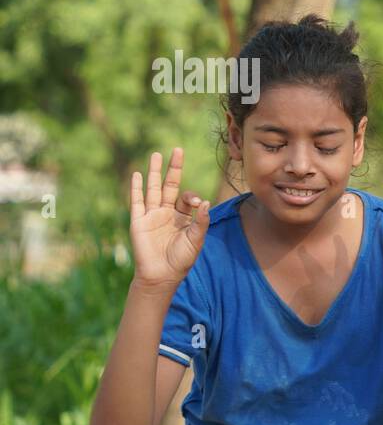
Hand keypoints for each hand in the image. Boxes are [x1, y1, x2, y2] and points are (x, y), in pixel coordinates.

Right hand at [129, 148, 209, 287]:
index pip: (186, 198)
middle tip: (177, 150)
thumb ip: (200, 221)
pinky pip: (137, 201)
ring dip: (154, 172)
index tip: (194, 203)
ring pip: (153, 188)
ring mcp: (151, 215)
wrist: (161, 274)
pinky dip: (137, 187)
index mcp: (182, 217)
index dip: (191, 196)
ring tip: (156, 154)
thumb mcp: (196, 239)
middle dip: (174, 168)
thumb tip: (203, 202)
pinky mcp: (138, 220)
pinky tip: (138, 174)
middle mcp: (167, 213)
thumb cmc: (181, 259)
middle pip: (170, 185)